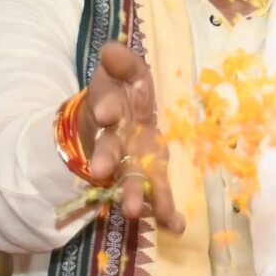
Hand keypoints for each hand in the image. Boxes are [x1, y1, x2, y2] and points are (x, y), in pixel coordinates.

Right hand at [77, 40, 184, 233]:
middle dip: (104, 160)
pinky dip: (164, 213)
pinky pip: (156, 196)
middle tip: (99, 171)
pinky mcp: (149, 178)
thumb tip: (111, 49)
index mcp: (110, 107)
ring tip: (132, 212)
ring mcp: (130, 163)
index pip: (106, 104)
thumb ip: (121, 61)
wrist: (120, 121)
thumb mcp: (125, 70)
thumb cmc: (125, 91)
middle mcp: (115, 140)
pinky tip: (175, 226)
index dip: (106, 108)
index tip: (106, 114)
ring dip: (130, 195)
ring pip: (128, 179)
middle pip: (108, 150)